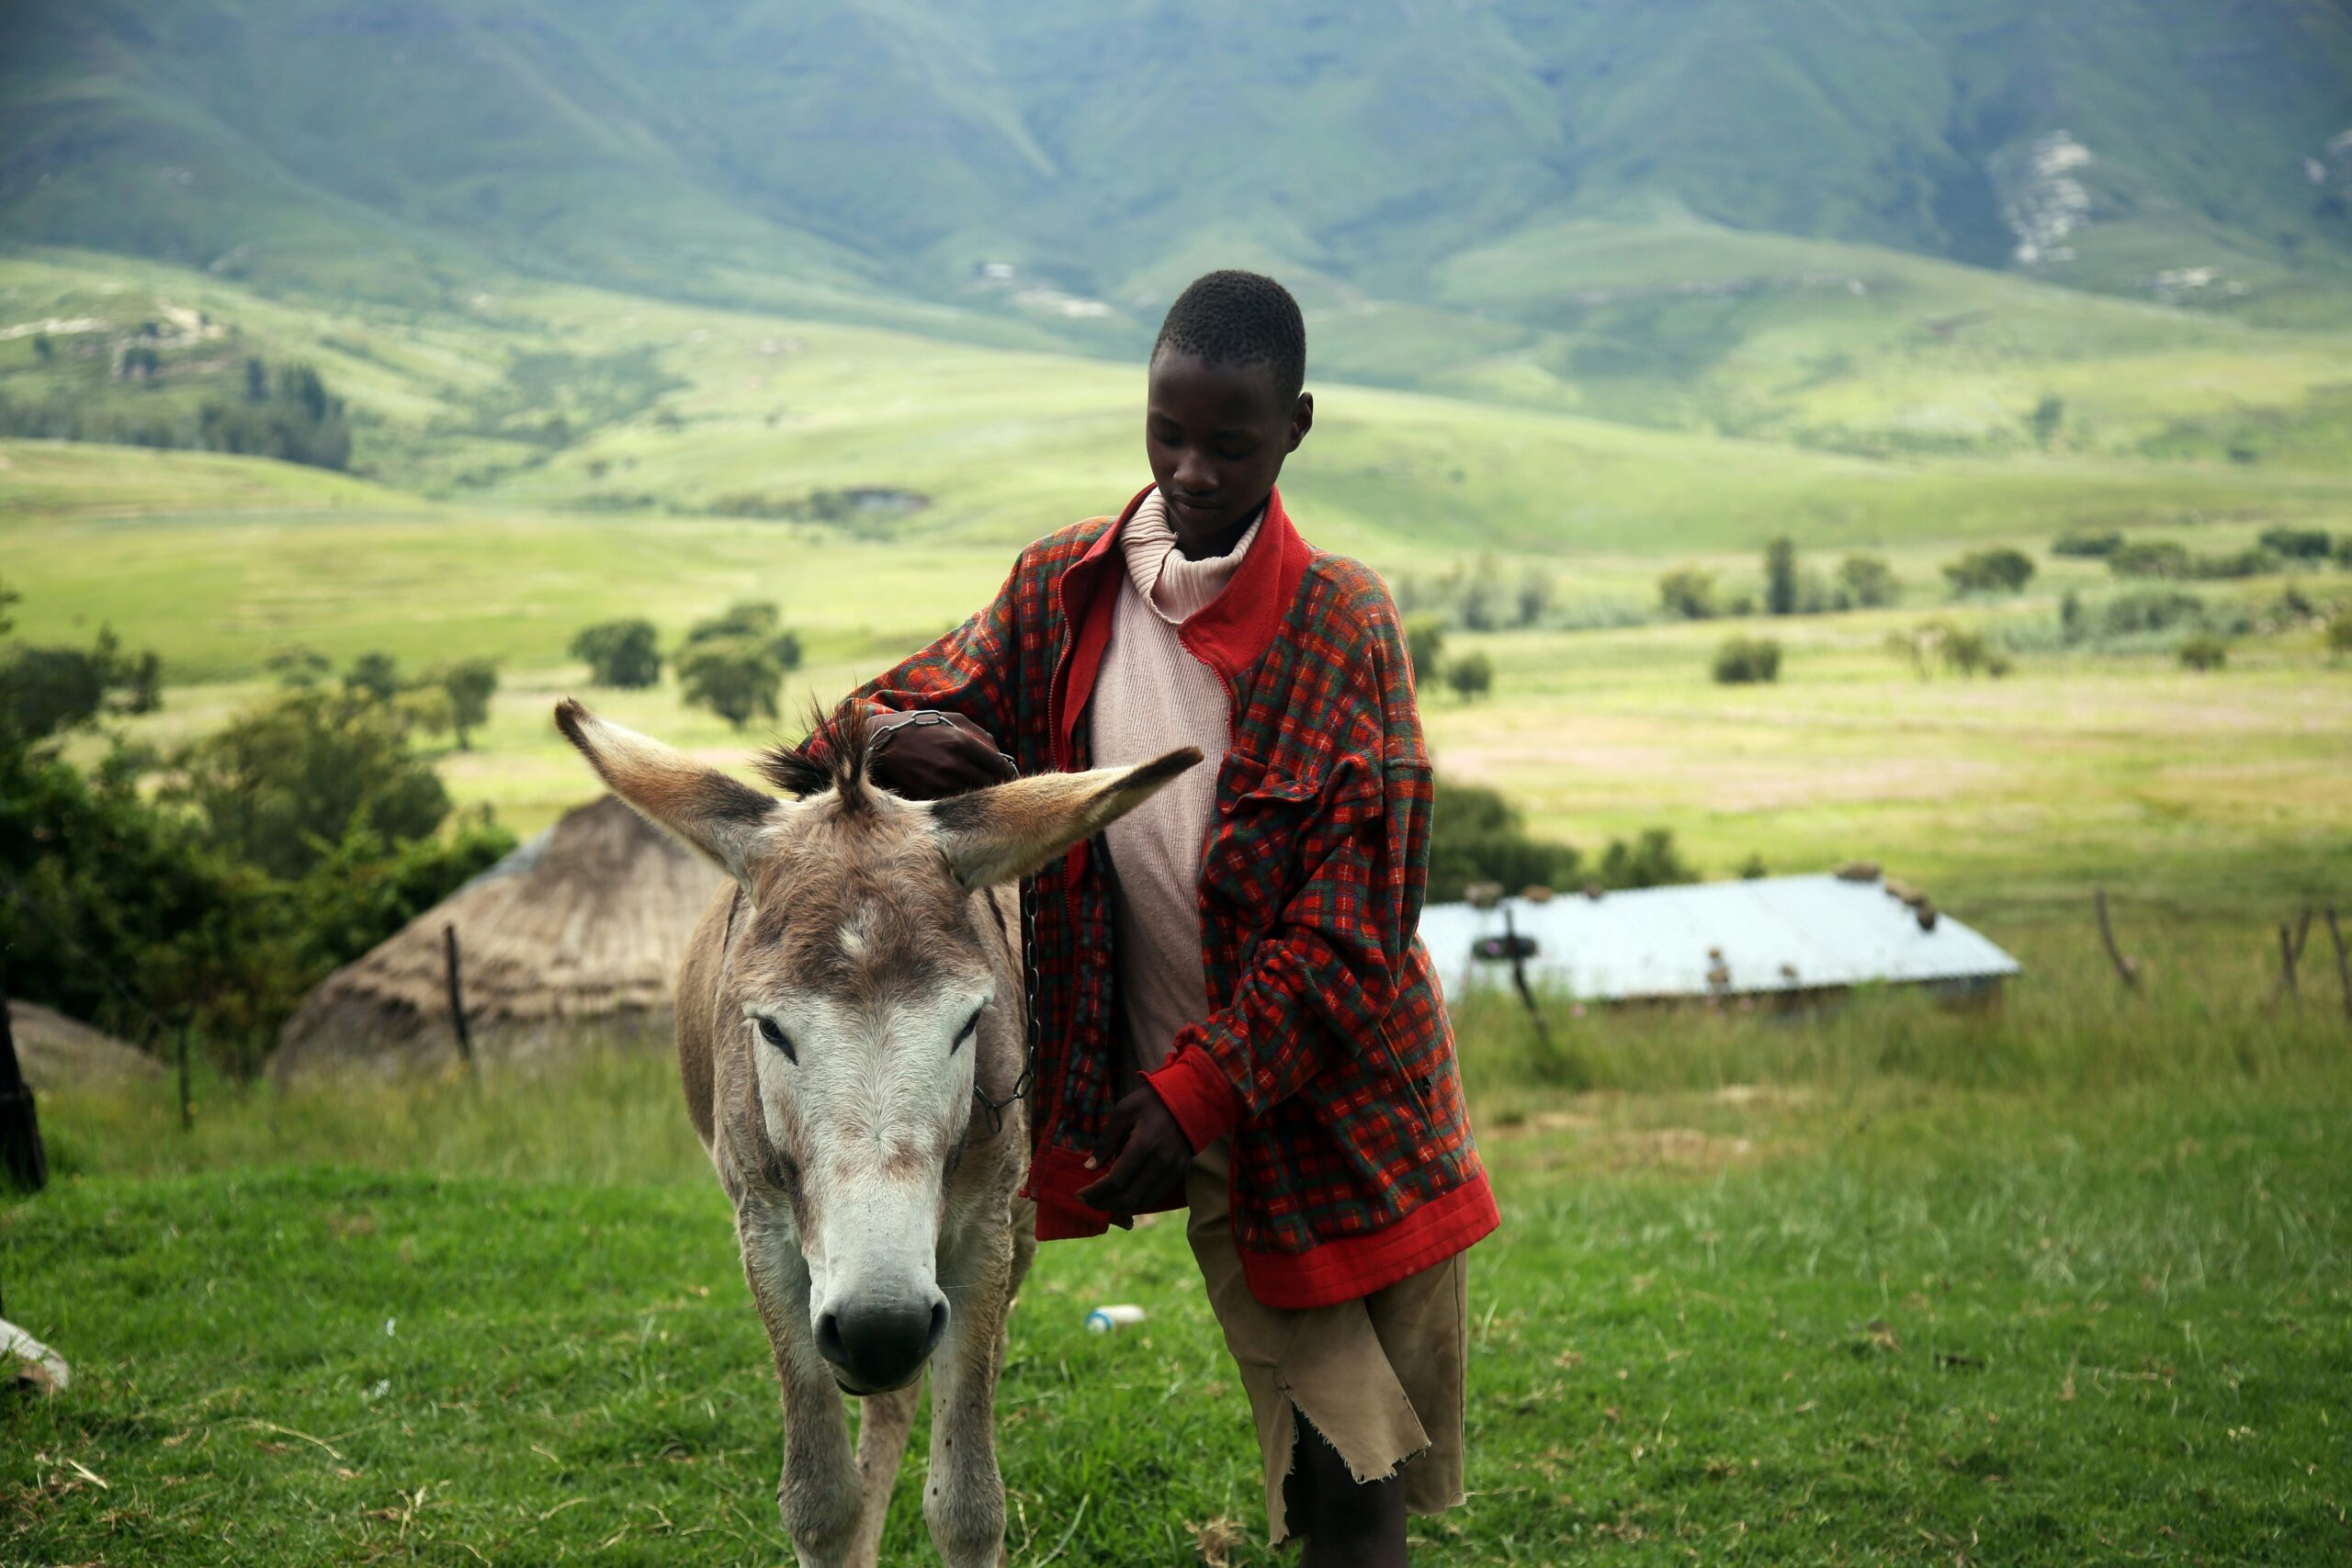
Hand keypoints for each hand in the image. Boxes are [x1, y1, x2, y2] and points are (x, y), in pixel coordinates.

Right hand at [866, 712, 1016, 799]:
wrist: (883, 742)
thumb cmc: (921, 727)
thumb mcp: (952, 718)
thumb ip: (980, 734)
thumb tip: (1000, 752)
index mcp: (961, 742)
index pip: (998, 763)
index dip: (1007, 770)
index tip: (1008, 772)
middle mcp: (953, 764)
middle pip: (989, 782)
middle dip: (993, 779)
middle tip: (991, 777)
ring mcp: (940, 782)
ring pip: (973, 793)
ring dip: (977, 788)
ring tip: (972, 781)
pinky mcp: (928, 794)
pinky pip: (955, 799)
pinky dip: (959, 795)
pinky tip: (955, 787)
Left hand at [1075, 1086, 1191, 1223]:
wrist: (1191, 1098)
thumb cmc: (1152, 1101)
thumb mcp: (1123, 1111)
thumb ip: (1106, 1140)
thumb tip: (1090, 1167)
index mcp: (1143, 1146)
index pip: (1115, 1182)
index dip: (1095, 1193)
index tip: (1080, 1194)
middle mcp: (1159, 1163)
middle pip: (1128, 1198)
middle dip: (1104, 1204)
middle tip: (1088, 1201)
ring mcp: (1172, 1170)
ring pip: (1143, 1202)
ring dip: (1120, 1206)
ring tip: (1103, 1201)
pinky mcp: (1179, 1173)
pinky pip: (1155, 1196)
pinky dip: (1137, 1201)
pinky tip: (1124, 1195)